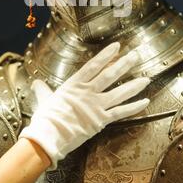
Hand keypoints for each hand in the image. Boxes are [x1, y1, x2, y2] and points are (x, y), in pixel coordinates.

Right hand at [19, 42, 149, 169]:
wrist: (49, 136)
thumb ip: (43, 90)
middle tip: (136, 55)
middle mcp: (88, 92)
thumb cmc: (45, 118)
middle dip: (124, 64)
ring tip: (146, 78)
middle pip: (110, 75)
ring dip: (134, 85)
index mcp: (74, 84)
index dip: (106, 55)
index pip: (93, 65)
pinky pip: (121, 113)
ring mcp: (96, 106)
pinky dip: (134, 107)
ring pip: (120, 93)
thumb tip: (36, 83)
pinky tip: (145, 102)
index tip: (117, 46)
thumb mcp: (43, 99)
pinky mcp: (101, 120)